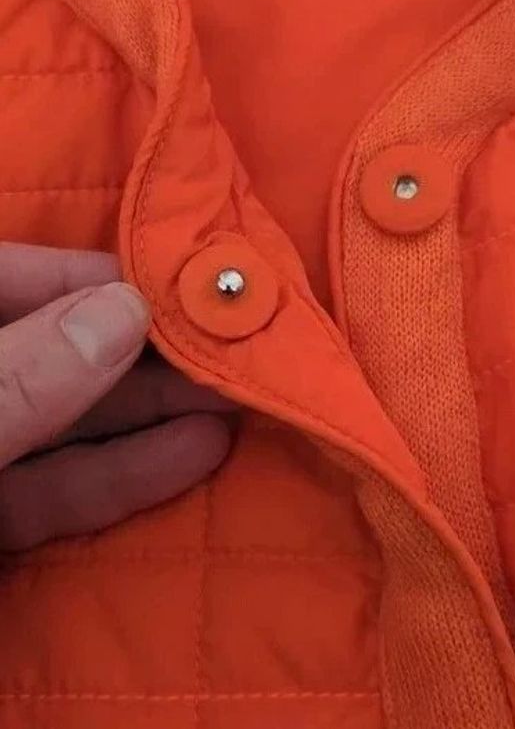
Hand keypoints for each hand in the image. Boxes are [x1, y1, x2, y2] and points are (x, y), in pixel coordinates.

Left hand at [0, 243, 234, 550]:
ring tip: (239, 398)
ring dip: (152, 412)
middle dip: (146, 350)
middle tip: (236, 345)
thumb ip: (18, 379)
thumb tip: (124, 310)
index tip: (184, 283)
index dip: (97, 277)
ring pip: (64, 422)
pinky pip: (54, 491)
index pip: (12, 276)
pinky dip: (121, 477)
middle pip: (56, 349)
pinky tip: (198, 452)